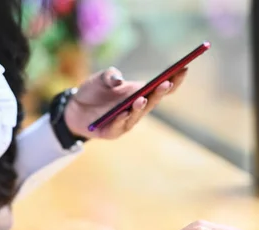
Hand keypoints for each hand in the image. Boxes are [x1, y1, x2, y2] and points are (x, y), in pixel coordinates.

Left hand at [64, 67, 187, 139]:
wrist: (75, 108)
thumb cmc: (93, 91)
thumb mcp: (100, 78)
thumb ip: (109, 75)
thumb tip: (118, 79)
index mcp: (140, 92)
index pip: (161, 87)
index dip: (174, 80)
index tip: (184, 69)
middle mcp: (137, 108)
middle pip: (153, 101)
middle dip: (160, 92)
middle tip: (166, 83)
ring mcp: (127, 121)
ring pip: (137, 115)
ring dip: (140, 107)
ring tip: (142, 98)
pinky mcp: (113, 131)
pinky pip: (119, 126)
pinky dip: (121, 119)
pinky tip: (123, 113)